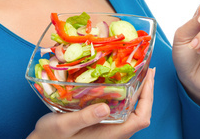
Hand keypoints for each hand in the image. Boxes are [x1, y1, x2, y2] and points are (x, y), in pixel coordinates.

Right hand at [28, 68, 154, 138]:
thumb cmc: (51, 138)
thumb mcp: (64, 126)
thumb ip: (85, 117)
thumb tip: (106, 105)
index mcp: (110, 135)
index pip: (140, 118)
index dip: (148, 97)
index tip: (148, 76)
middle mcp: (114, 134)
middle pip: (140, 112)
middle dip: (146, 90)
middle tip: (147, 68)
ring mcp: (110, 131)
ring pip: (131, 111)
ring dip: (137, 93)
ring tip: (137, 73)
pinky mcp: (103, 127)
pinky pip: (121, 111)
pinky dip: (126, 96)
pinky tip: (120, 84)